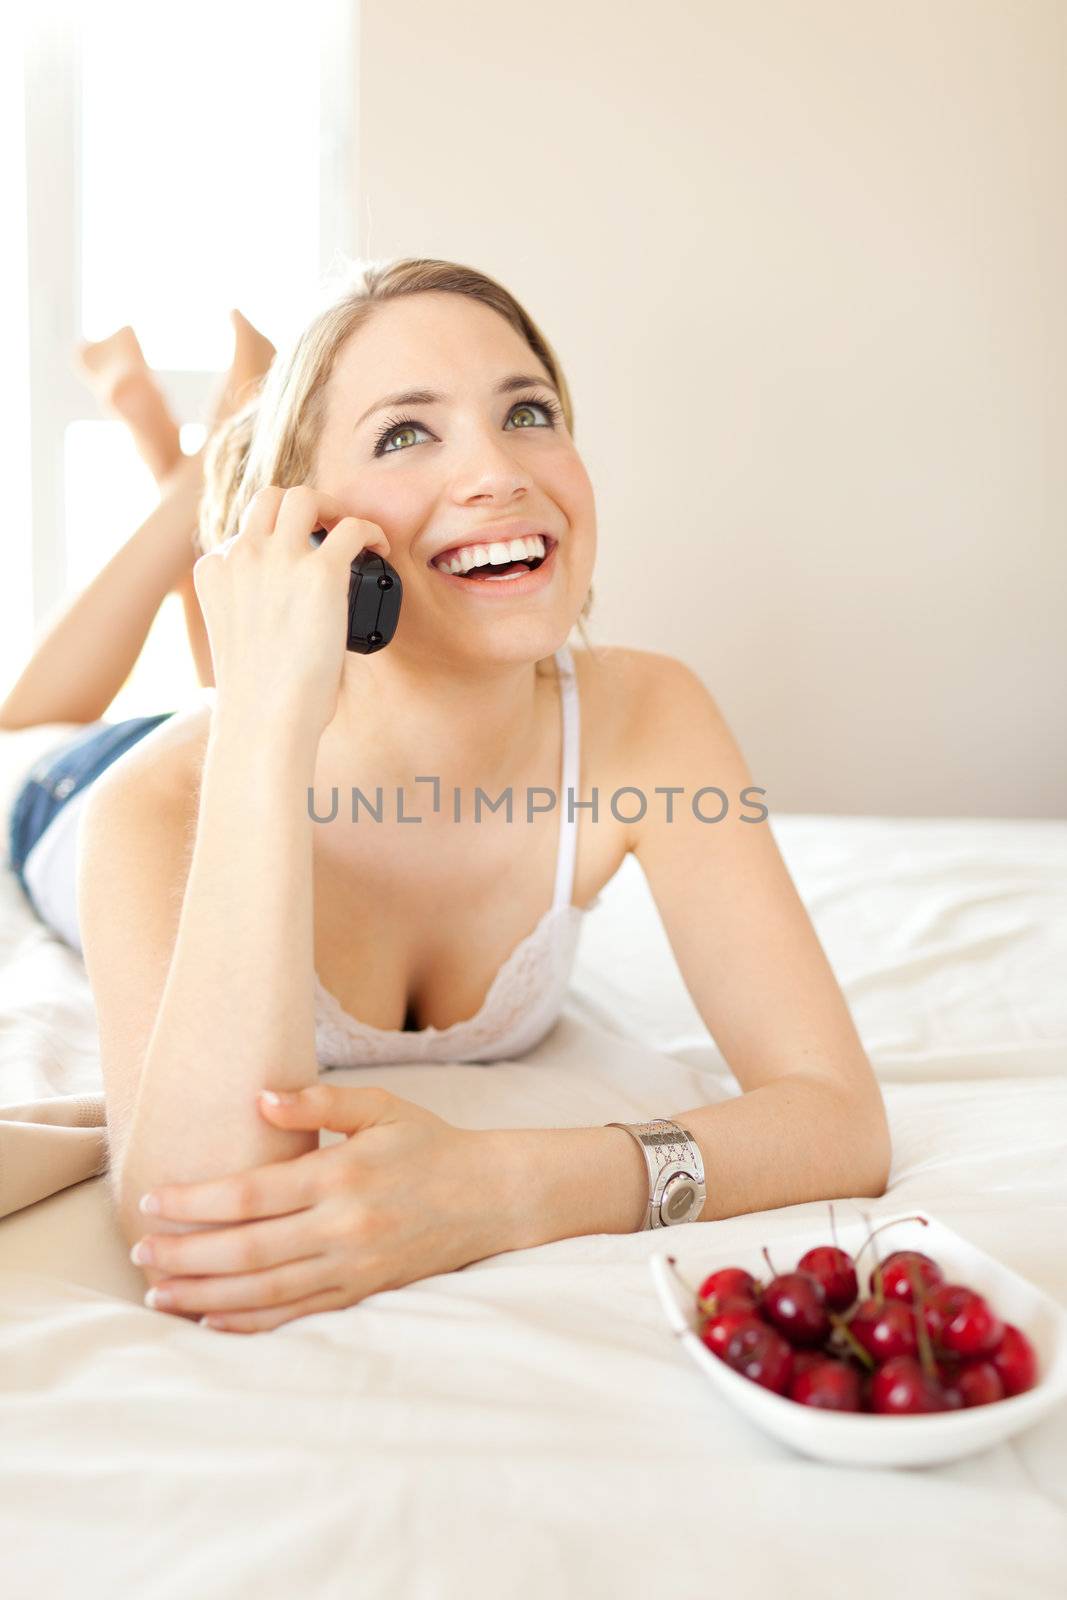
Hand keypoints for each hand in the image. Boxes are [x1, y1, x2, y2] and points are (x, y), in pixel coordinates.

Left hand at [132, 1086, 506, 1333]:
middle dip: (185, 1254)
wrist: (492, 1196)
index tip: (152, 1200)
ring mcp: (353, 1267)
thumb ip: (321, 1100)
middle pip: (247, 1250)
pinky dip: (249, 1322)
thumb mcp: (382, 1107)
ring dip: (205, 1294)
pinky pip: (296, 1314)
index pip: (251, 1194)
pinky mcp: (363, 1292)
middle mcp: (344, 1227)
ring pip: (265, 1291)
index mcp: (342, 1175)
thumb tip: (259, 1099)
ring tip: (159, 1291)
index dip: (195, 1201)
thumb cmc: (431, 1144)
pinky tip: (211, 1320)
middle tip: (140, 1253)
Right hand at [192, 484, 390, 739]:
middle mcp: (241, 556)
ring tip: (351, 530)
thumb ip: (251, 608)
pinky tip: (379, 546)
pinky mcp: (320, 574)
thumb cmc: (258, 698)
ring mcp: (279, 560)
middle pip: (270, 498)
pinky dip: (370, 530)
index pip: (244, 531)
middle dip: (301, 505)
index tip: (299, 556)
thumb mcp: (236, 638)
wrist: (265, 721)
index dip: (275, 538)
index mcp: (214, 571)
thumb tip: (288, 615)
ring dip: (331, 506)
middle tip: (327, 527)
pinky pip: (351, 527)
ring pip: (304, 497)